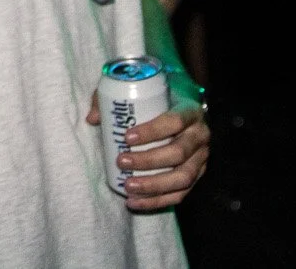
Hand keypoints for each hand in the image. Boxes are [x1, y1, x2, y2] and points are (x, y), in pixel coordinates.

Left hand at [84, 94, 210, 211]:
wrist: (184, 112)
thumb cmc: (158, 102)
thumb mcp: (140, 93)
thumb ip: (116, 99)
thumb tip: (93, 118)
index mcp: (190, 111)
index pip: (174, 121)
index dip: (152, 131)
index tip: (127, 137)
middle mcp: (200, 136)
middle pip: (178, 153)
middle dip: (148, 161)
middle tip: (121, 161)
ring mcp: (202, 159)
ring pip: (183, 178)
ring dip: (154, 185)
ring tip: (128, 186)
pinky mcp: (198, 177)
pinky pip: (181, 194)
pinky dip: (157, 201)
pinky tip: (135, 202)